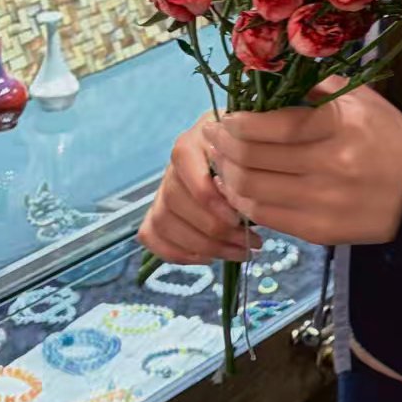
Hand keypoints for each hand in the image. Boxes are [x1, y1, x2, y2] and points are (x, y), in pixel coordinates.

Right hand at [138, 111, 260, 263]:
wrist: (229, 143)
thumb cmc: (242, 147)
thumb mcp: (247, 149)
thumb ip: (241, 170)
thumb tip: (245, 203)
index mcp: (190, 146)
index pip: (192, 179)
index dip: (213, 205)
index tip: (240, 219)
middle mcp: (170, 167)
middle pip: (177, 204)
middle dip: (215, 231)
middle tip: (250, 242)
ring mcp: (161, 191)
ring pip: (164, 223)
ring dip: (202, 246)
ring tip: (239, 252)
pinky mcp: (157, 212)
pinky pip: (151, 236)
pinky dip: (176, 253)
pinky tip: (208, 258)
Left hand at [205, 77, 401, 246]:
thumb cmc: (387, 136)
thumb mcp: (360, 99)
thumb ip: (316, 87)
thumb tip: (266, 83)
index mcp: (338, 125)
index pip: (269, 127)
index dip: (236, 123)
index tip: (224, 117)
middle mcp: (330, 165)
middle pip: (252, 160)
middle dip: (223, 147)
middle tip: (214, 137)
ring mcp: (324, 202)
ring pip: (251, 192)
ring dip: (227, 176)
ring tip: (222, 163)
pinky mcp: (320, 231)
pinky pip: (267, 217)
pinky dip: (246, 202)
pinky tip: (241, 189)